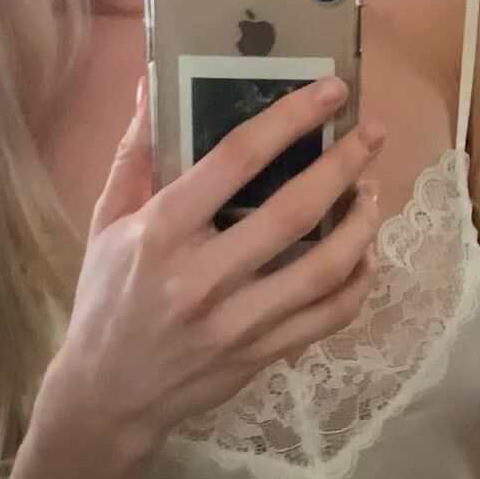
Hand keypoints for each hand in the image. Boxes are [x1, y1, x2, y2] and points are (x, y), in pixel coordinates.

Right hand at [55, 72, 384, 454]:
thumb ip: (135, 154)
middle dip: (343, 165)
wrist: (107, 395)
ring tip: (372, 193)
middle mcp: (202, 277)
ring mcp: (236, 322)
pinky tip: (366, 254)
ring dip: (360, 226)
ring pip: (323, 269)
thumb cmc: (107, 298)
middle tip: (373, 134)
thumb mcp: (106, 222)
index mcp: (161, 232)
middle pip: (292, 212)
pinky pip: (328, 317)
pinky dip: (359, 283)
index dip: (289, 119)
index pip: (235, 161)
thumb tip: (153, 83)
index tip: (330, 91)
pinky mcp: (260, 354)